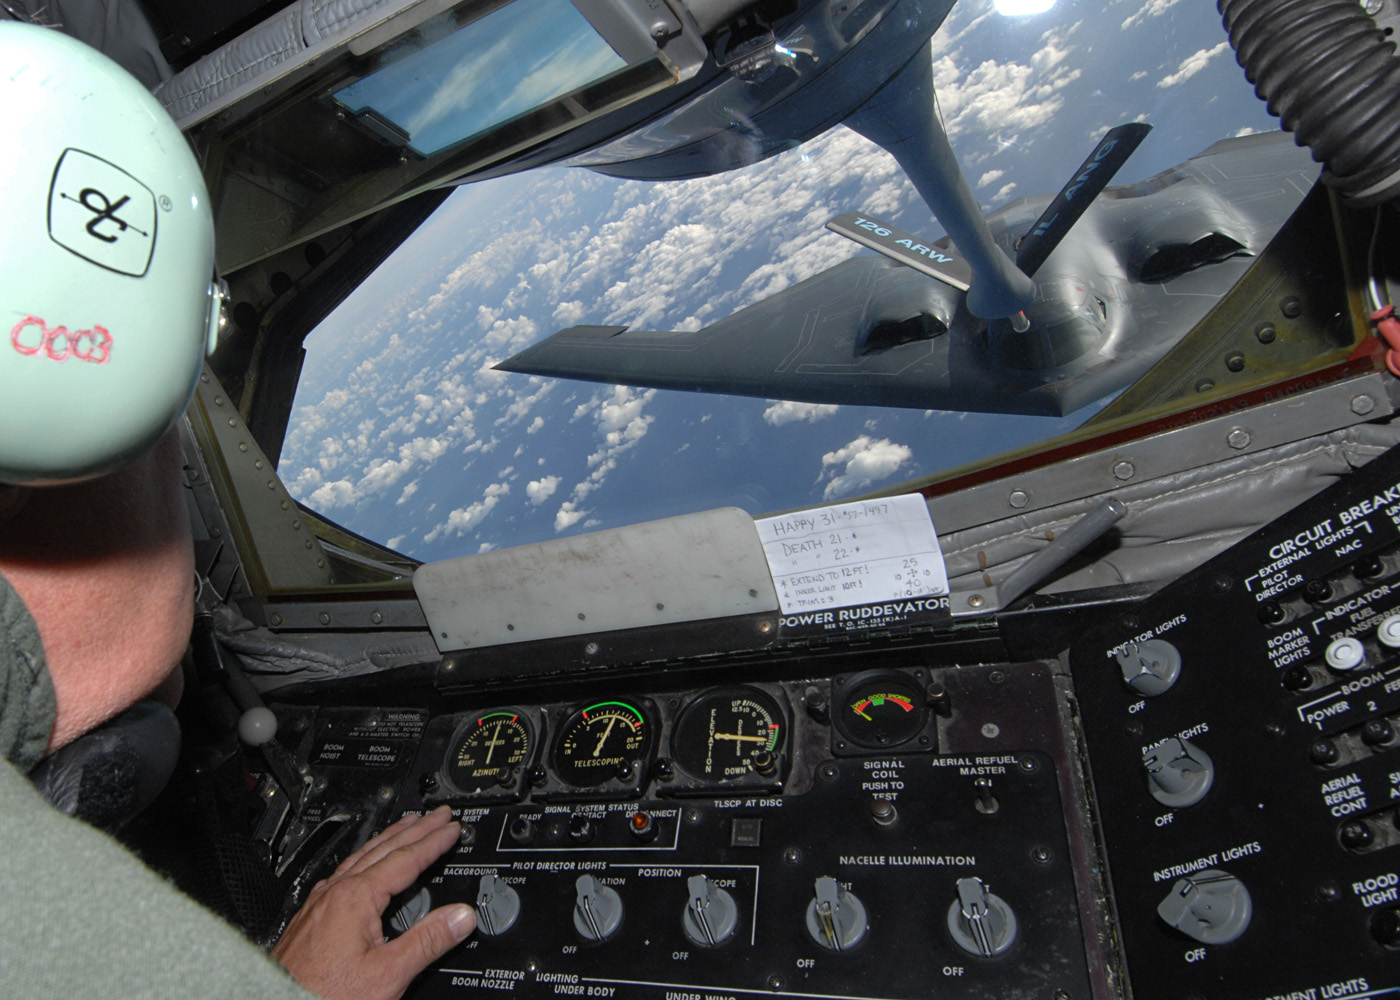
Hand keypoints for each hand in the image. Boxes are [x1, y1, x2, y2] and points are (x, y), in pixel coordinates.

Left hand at [272, 807, 475, 999]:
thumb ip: (427, 941)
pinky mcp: (310, 918)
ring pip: (360, 858)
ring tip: (408, 826)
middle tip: (438, 814)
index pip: (405, 859)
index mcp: (355, 898)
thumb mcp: (388, 973)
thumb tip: (461, 916)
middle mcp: (334, 893)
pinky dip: (366, 858)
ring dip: (390, 838)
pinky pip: (344, 872)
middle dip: (415, 829)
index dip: (433, 842)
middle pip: (383, 849)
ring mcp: (319, 903)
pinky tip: (365, 864)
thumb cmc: (324, 996)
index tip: (453, 828)